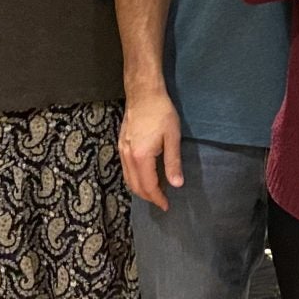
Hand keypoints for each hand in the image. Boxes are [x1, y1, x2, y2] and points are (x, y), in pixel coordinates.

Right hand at [120, 84, 183, 211]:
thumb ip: (173, 162)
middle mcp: (127, 156)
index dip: (157, 198)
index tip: (167, 206)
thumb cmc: (161, 112)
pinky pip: (125, 169)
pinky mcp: (121, 144)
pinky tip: (145, 175)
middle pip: (135, 185)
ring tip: (156, 191)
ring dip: (140, 188)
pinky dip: (134, 178)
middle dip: (148, 196)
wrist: (143, 92)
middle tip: (162, 201)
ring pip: (128, 178)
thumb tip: (177, 184)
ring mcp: (121, 150)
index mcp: (141, 156)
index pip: (148, 185)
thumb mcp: (172, 137)